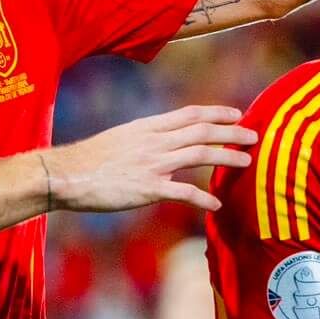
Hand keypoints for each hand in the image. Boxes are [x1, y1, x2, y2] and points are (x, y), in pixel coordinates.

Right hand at [43, 105, 255, 213]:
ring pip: (200, 155)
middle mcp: (155, 141)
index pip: (190, 114)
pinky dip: (203, 198)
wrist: (65, 174)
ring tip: (247, 162)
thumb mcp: (121, 138)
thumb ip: (146, 138)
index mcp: (148, 127)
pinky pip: (184, 192)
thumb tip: (165, 140)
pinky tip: (216, 205)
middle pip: (203, 132)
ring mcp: (153, 164)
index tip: (237, 114)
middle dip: (232, 133)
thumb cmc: (90, 159)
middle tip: (254, 136)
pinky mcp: (148, 189)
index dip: (217, 113)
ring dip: (227, 157)